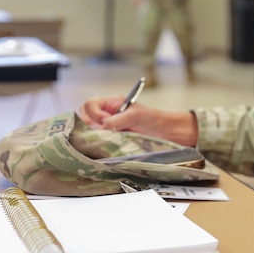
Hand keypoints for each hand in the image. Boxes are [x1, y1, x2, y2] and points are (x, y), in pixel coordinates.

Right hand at [78, 95, 198, 146]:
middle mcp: (107, 115)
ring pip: (90, 132)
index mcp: (112, 103)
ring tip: (108, 141)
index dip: (93, 113)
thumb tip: (101, 128)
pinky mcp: (111, 141)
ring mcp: (108, 128)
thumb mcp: (136, 116)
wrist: (168, 134)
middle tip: (104, 132)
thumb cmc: (154, 120)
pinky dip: (100, 145)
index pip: (90, 105)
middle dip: (91, 125)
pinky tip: (108, 148)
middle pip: (85, 118)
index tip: (104, 121)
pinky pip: (98, 142)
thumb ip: (117, 120)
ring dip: (96, 136)